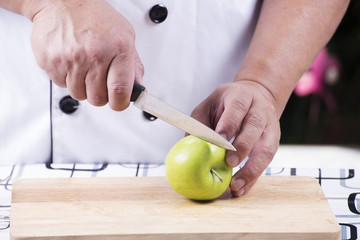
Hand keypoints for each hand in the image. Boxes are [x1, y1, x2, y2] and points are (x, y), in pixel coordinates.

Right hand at [30, 0, 143, 109]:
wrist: (62, 1)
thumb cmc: (95, 17)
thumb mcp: (126, 35)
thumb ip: (134, 65)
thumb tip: (138, 87)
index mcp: (118, 49)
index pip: (120, 91)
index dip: (120, 103)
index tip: (119, 102)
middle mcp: (95, 55)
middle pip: (98, 99)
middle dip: (101, 94)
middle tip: (100, 80)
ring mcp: (71, 60)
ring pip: (79, 95)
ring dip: (83, 87)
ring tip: (85, 67)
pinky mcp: (51, 62)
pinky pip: (62, 84)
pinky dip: (67, 78)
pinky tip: (72, 62)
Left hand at [191, 80, 280, 196]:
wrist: (256, 96)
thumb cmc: (227, 104)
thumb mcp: (209, 106)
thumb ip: (199, 124)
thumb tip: (186, 147)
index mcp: (241, 96)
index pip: (237, 107)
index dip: (229, 123)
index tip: (220, 139)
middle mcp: (259, 110)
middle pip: (254, 126)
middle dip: (242, 147)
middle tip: (229, 163)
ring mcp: (270, 126)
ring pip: (266, 147)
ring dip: (251, 168)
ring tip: (236, 185)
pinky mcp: (274, 141)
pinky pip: (266, 161)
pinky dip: (254, 176)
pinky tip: (242, 188)